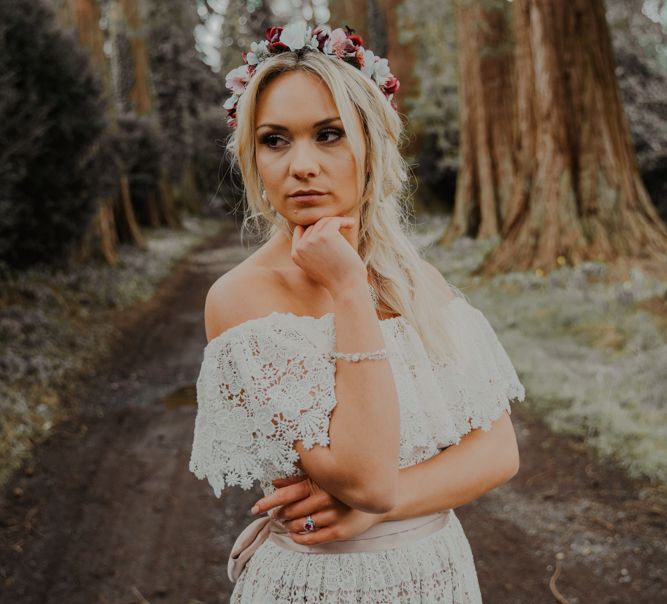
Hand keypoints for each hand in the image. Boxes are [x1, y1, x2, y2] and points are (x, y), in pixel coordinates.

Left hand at [250, 475, 384, 545]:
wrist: (373, 497)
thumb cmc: (342, 484)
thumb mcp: (320, 477)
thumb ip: (297, 479)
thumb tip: (274, 481)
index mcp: (319, 483)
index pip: (287, 494)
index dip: (269, 501)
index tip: (255, 507)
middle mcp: (325, 499)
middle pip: (292, 511)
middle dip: (280, 515)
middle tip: (275, 515)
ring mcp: (333, 516)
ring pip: (301, 526)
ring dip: (289, 526)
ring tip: (286, 523)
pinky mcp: (339, 531)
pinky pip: (313, 538)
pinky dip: (300, 538)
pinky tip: (294, 535)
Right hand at [291, 216, 365, 292]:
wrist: (347, 287)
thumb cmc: (336, 278)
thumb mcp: (316, 265)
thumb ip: (311, 250)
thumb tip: (316, 228)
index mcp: (295, 254)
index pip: (299, 230)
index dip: (313, 227)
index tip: (327, 226)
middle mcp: (301, 247)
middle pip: (313, 226)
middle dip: (327, 226)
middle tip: (341, 226)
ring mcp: (312, 240)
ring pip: (324, 221)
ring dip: (337, 222)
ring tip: (349, 224)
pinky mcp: (326, 235)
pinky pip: (334, 220)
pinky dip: (344, 221)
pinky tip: (351, 224)